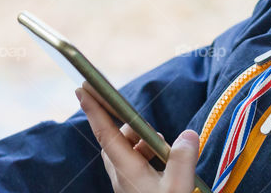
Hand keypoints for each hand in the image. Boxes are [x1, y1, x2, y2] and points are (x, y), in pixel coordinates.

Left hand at [77, 86, 199, 192]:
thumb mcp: (178, 187)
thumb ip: (183, 158)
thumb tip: (188, 133)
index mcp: (127, 170)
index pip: (106, 134)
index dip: (94, 110)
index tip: (82, 87)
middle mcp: (123, 174)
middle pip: (116, 139)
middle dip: (128, 125)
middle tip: (143, 124)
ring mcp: (128, 182)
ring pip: (127, 150)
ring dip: (143, 140)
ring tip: (162, 146)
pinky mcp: (137, 188)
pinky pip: (137, 160)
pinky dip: (149, 152)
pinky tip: (165, 158)